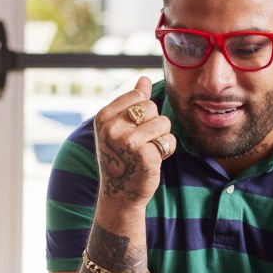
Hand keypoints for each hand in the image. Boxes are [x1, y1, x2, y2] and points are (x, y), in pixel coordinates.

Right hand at [93, 76, 176, 214]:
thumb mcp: (119, 128)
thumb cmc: (121, 158)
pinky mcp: (145, 155)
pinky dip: (167, 150)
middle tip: (140, 144)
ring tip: (147, 151)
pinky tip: (153, 160)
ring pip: (163, 123)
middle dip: (153, 125)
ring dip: (161, 137)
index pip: (138, 97)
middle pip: (152, 108)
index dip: (143, 113)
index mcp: (103, 118)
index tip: (132, 130)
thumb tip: (144, 79)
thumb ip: (132, 102)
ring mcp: (128, 142)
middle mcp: (112, 128)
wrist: (120, 193)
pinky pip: (169, 140)